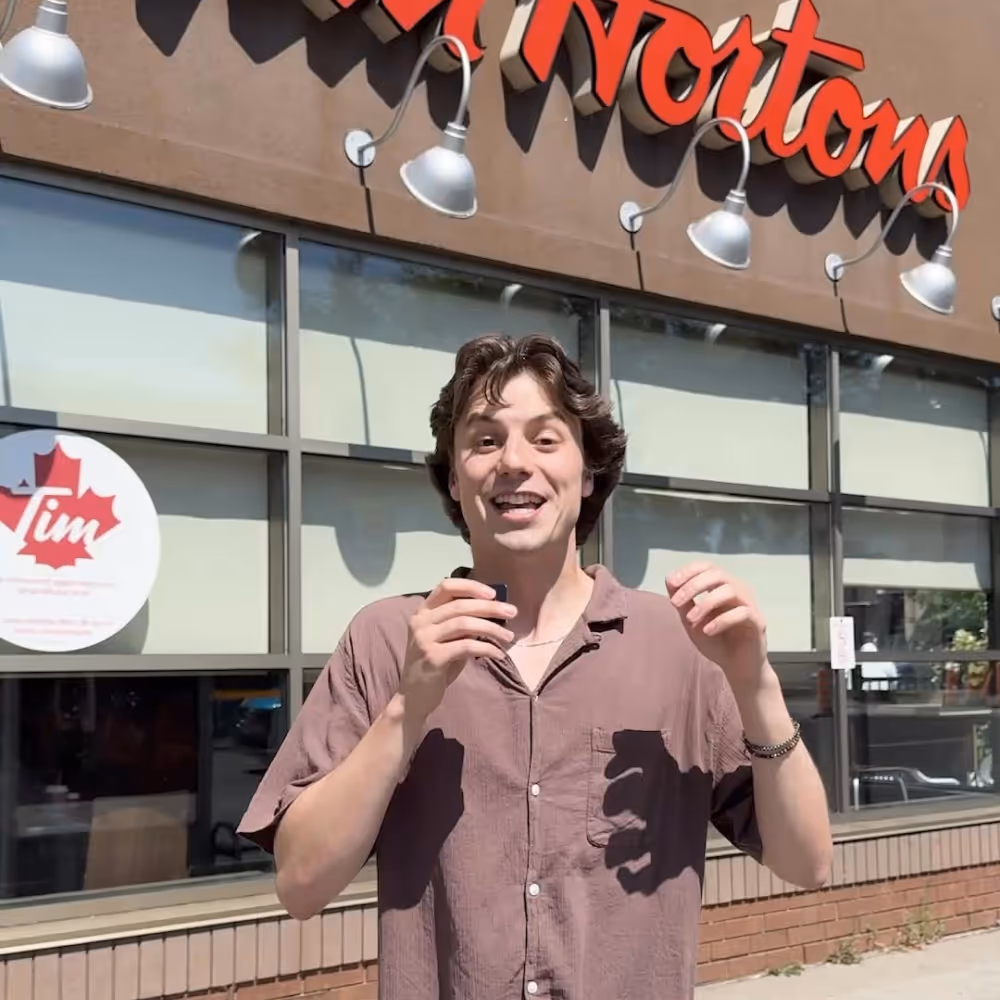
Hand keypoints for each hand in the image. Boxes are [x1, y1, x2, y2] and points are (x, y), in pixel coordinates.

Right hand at [397, 578, 516, 721]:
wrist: (414, 697)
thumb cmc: (435, 665)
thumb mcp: (447, 639)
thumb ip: (462, 623)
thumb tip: (493, 611)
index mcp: (423, 611)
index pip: (446, 586)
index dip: (471, 587)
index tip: (493, 593)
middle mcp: (421, 621)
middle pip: (460, 605)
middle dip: (490, 607)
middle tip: (512, 612)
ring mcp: (424, 639)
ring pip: (465, 624)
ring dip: (492, 628)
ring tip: (509, 637)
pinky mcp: (432, 657)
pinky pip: (466, 646)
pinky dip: (486, 648)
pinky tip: (498, 654)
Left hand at [666, 563, 768, 689]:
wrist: (736, 667)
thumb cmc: (715, 641)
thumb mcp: (691, 621)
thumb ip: (682, 601)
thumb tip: (669, 578)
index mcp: (722, 587)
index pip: (708, 567)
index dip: (689, 571)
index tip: (672, 583)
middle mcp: (738, 591)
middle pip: (718, 574)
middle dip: (693, 586)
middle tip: (675, 603)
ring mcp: (749, 605)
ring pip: (730, 590)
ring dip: (706, 604)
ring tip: (691, 620)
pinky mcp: (758, 622)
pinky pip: (742, 612)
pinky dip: (722, 620)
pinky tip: (708, 631)